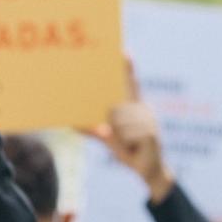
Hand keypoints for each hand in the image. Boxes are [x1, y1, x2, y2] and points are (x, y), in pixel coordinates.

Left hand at [93, 60, 172, 201]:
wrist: (148, 170)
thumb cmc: (127, 150)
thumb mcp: (108, 139)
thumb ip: (93, 130)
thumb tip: (70, 124)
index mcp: (133, 107)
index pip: (131, 84)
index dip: (128, 69)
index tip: (124, 51)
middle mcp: (142, 109)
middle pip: (117, 109)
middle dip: (113, 125)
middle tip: (116, 136)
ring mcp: (148, 120)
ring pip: (120, 123)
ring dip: (119, 138)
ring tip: (128, 146)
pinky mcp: (151, 133)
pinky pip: (127, 135)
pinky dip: (125, 145)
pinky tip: (134, 149)